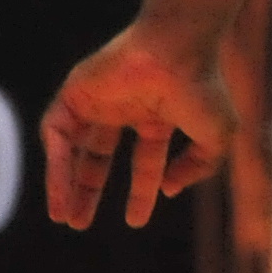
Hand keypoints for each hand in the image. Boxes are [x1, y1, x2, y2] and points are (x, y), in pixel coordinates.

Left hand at [40, 17, 231, 228]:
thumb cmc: (201, 87)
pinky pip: (56, 134)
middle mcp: (126, 107)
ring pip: (72, 148)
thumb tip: (168, 189)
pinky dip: (55, 165)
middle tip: (79, 224)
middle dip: (89, 190)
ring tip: (64, 218)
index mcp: (158, 114)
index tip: (135, 221)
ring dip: (65, 184)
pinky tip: (60, 193)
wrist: (176, 48)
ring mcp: (98, 99)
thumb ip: (197, 168)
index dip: (141, 191)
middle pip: (99, 156)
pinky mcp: (75, 92)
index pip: (145, 159)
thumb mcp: (216, 138)